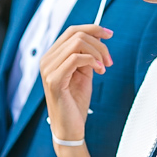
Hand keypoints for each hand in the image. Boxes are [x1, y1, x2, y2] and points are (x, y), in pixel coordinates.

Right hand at [39, 25, 112, 156]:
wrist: (70, 129)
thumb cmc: (75, 103)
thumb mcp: (84, 74)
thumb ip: (88, 56)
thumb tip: (99, 37)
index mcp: (52, 57)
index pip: (72, 30)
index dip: (93, 28)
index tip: (110, 34)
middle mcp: (46, 60)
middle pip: (76, 34)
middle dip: (99, 43)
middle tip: (109, 61)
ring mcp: (48, 69)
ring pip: (77, 43)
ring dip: (97, 52)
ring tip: (105, 67)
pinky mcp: (53, 80)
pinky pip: (75, 58)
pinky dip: (92, 61)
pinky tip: (100, 71)